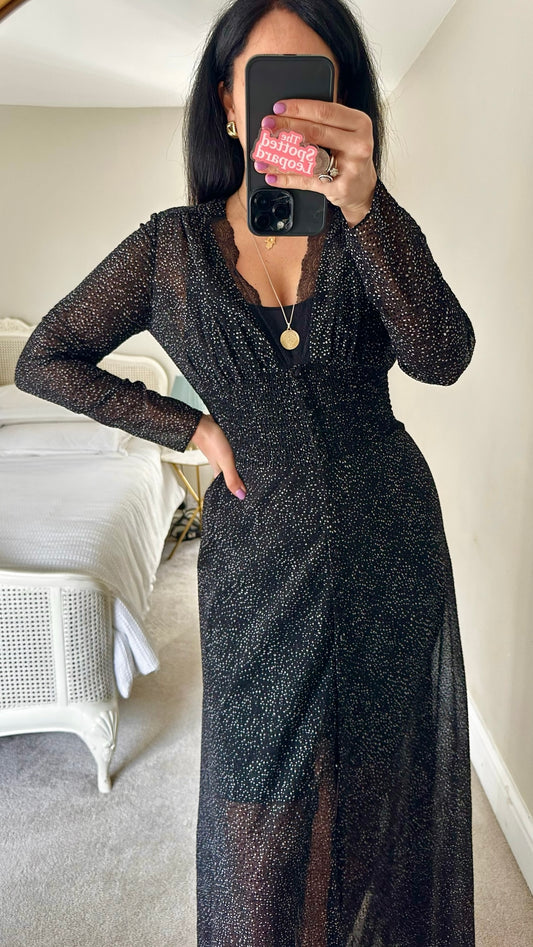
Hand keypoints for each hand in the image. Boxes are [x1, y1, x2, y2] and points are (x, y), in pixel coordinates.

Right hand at [192, 414, 246, 499]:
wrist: (203, 423)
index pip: (228, 486)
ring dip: (240, 468)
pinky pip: (233, 454)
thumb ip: (232, 478)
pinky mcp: (225, 445)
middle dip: (241, 480)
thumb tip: (241, 495)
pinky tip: (245, 455)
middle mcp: (220, 464)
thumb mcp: (225, 462)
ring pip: (233, 465)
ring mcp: (222, 455)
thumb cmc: (211, 441)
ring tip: (253, 472)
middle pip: (232, 475)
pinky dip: (239, 456)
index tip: (248, 497)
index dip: (237, 491)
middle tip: (254, 485)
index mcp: (219, 472)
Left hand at [255, 99, 377, 226]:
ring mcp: (350, 167)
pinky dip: (286, 178)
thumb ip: (325, 122)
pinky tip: (272, 175)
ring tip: (262, 155)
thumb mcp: (347, 133)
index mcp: (359, 124)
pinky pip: (307, 181)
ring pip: (308, 158)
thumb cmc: (350, 156)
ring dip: (280, 157)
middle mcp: (358, 144)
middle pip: (315, 132)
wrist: (363, 189)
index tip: (278, 108)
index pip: (325, 112)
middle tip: (266, 126)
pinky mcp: (339, 187)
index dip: (299, 108)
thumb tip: (287, 117)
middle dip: (286, 128)